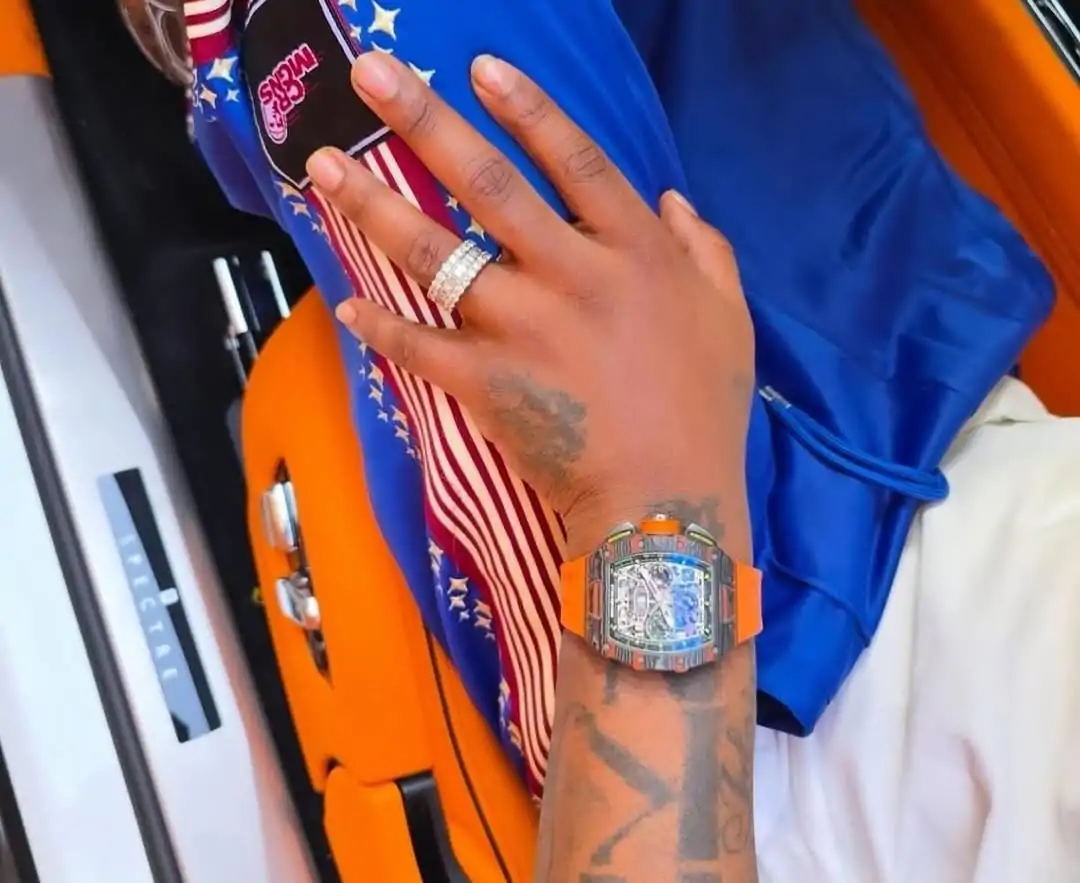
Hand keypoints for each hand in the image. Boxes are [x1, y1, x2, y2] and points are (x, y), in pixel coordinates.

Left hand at [306, 53, 754, 556]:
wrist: (669, 504)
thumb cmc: (706, 412)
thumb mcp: (731, 320)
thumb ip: (706, 250)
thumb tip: (673, 199)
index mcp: (636, 253)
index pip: (576, 161)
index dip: (527, 110)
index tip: (478, 65)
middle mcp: (574, 276)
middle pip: (491, 186)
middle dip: (426, 123)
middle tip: (370, 73)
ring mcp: (525, 328)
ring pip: (437, 256)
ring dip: (373, 207)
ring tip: (323, 167)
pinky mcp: (488, 384)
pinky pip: (418, 346)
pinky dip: (379, 326)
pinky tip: (344, 303)